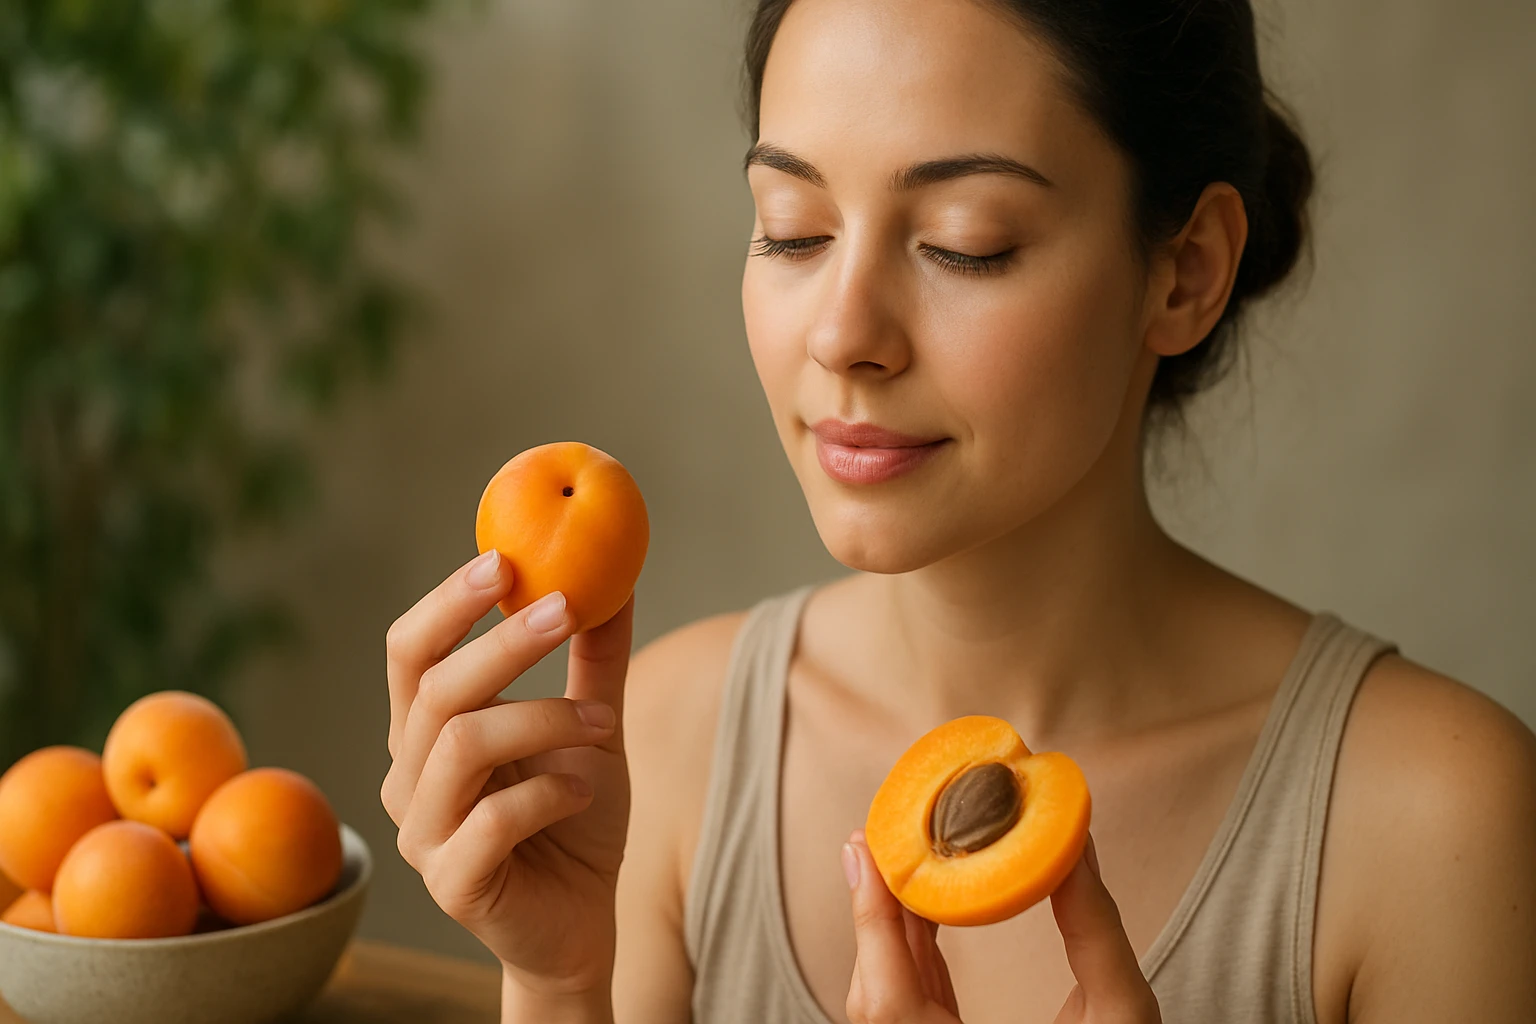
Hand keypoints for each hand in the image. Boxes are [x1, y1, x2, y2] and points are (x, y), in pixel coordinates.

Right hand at [379, 549, 632, 998]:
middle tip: (563, 607)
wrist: (582, 922)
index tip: (504, 560)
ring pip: (464, 744)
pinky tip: (587, 792)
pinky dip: (553, 793)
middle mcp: (410, 776)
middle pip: (433, 688)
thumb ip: (595, 659)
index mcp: (428, 731)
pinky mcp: (452, 883)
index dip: (447, 602)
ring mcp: (423, 832)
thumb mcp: (593, 726)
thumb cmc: (576, 820)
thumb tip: (618, 575)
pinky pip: (495, 819)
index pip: (411, 651)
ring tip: (606, 726)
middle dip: (502, 642)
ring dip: (546, 718)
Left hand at [841, 830, 1161, 1023]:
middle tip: (883, 834)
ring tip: (901, 855)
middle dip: (877, 907)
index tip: (864, 850)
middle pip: (878, 989)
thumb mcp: (1119, 1012)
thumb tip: (1075, 847)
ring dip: (893, 920)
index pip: (886, 1002)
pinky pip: (912, 995)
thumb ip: (1094, 932)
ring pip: (890, 989)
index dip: (870, 920)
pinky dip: (914, 945)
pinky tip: (927, 902)